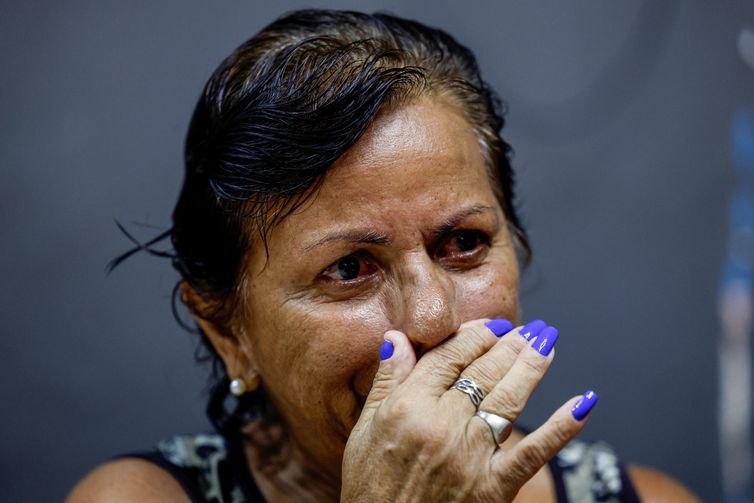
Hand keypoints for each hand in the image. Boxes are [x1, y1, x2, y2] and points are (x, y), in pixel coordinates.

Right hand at [341, 319, 595, 502]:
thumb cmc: (370, 486)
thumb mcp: (365, 429)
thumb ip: (386, 381)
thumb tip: (397, 339)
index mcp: (407, 406)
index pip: (449, 357)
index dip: (474, 335)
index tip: (492, 325)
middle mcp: (441, 424)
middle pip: (483, 371)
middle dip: (510, 344)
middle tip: (530, 329)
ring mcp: (470, 455)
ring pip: (508, 398)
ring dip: (533, 366)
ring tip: (549, 341)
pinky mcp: (493, 486)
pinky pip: (533, 453)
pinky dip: (561, 428)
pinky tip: (583, 402)